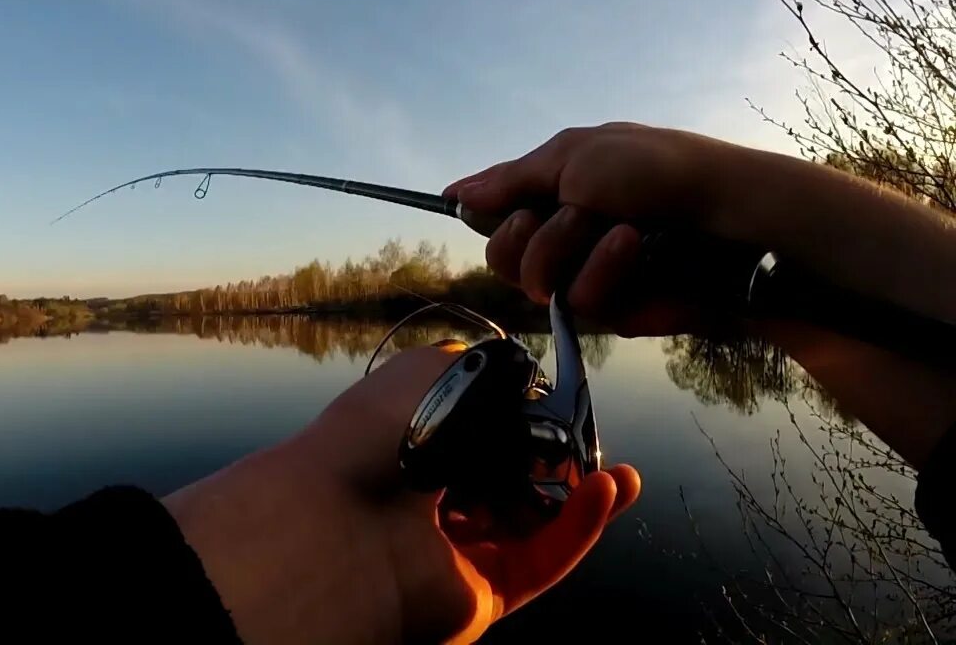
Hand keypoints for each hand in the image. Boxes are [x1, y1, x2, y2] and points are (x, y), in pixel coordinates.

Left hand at [165, 345, 638, 643]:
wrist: (343, 517)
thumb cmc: (377, 433)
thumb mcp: (432, 370)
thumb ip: (483, 367)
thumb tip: (523, 376)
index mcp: (412, 445)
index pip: (484, 436)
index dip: (526, 424)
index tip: (564, 409)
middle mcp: (432, 499)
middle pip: (515, 482)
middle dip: (560, 464)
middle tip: (590, 444)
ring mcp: (457, 551)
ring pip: (537, 526)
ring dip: (582, 497)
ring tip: (616, 471)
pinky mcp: (482, 593)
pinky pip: (542, 560)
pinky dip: (579, 528)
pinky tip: (605, 490)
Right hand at [444, 122, 955, 335]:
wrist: (727, 209)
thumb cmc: (657, 169)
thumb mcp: (574, 156)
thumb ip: (509, 180)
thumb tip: (452, 192)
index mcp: (552, 195)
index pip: (492, 220)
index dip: (490, 217)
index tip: (504, 205)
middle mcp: (564, 238)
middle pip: (501, 258)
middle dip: (527, 233)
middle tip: (568, 211)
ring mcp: (587, 275)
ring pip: (532, 281)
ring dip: (569, 246)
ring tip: (619, 226)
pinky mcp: (615, 310)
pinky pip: (578, 302)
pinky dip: (601, 270)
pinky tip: (632, 248)